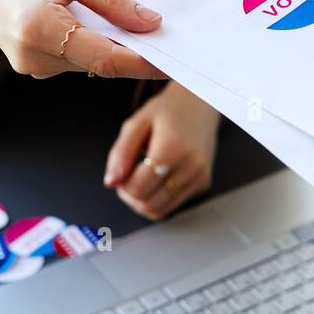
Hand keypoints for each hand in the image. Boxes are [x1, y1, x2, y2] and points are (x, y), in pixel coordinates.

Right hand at [0, 0, 165, 79]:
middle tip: (168, 31)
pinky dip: (96, 43)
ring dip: (115, 44)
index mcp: (40, 29)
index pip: (106, 59)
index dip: (144, 62)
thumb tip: (150, 21)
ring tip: (126, 16)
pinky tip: (97, 22)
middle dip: (136, 50)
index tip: (175, 58)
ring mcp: (34, 68)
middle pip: (103, 63)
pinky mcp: (37, 68)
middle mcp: (36, 58)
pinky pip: (79, 59)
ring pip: (92, 62)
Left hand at [104, 83, 219, 219]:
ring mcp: (200, 176)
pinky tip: (156, 179)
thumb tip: (110, 182)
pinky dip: (158, 198)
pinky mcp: (203, 183)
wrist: (202, 102)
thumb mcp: (137, 123)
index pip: (138, 189)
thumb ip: (120, 153)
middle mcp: (191, 166)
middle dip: (130, 195)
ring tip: (141, 178)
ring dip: (143, 201)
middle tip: (129, 175)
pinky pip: (172, 205)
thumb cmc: (169, 110)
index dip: (122, 185)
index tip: (123, 170)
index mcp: (172, 148)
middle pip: (148, 204)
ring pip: (160, 210)